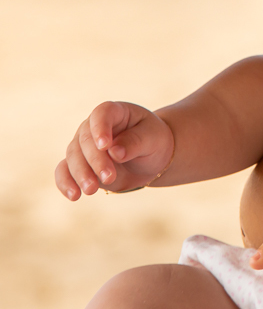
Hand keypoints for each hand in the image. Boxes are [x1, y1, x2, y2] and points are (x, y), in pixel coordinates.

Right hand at [55, 101, 174, 197]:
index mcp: (115, 112)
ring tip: (92, 190)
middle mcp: (94, 126)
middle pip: (85, 140)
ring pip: (73, 157)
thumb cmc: (153, 141)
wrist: (150, 158)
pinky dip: (65, 183)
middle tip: (109, 177)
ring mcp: (83, 145)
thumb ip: (135, 142)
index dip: (100, 128)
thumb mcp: (153, 138)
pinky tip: (73, 195)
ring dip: (81, 174)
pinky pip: (64, 171)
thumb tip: (115, 152)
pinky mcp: (79, 164)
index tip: (105, 146)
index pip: (101, 114)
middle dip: (95, 160)